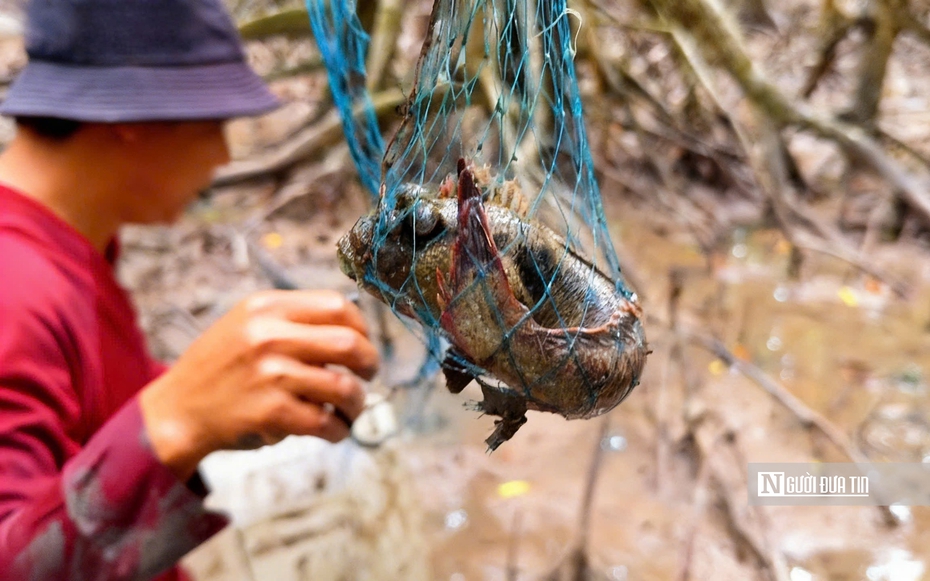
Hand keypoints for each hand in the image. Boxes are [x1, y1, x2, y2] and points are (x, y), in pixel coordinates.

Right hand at [139, 290, 378, 481]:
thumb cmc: (223, 368)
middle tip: (368, 376)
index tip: (362, 345)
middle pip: (350, 344)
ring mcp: (270, 374)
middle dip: (370, 363)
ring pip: (344, 387)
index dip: (361, 328)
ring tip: (351, 410)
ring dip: (358, 403)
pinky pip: (326, 421)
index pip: (338, 306)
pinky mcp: (270, 412)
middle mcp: (268, 335)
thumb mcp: (248, 324)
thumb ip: (293, 319)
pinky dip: (339, 430)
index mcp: (267, 307)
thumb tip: (355, 328)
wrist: (177, 410)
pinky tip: (334, 430)